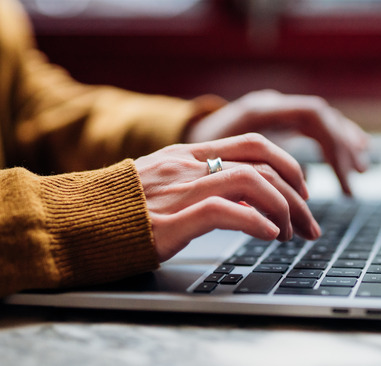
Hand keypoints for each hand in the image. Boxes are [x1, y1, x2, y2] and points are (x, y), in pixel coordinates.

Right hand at [134, 133, 320, 261]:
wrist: (72, 220)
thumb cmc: (118, 208)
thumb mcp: (162, 183)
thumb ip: (200, 181)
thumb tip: (244, 198)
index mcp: (189, 154)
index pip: (254, 144)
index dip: (288, 165)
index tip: (301, 192)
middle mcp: (189, 165)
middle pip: (263, 160)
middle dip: (297, 191)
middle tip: (309, 221)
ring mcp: (180, 190)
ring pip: (252, 182)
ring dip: (283, 210)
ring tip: (290, 234)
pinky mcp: (170, 220)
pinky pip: (226, 211)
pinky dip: (256, 223)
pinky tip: (268, 236)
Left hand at [186, 90, 369, 194]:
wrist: (175, 136)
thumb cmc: (190, 157)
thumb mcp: (214, 168)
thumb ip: (245, 181)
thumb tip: (276, 211)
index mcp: (258, 109)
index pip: (311, 115)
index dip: (331, 146)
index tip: (340, 178)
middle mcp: (271, 105)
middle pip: (321, 118)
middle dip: (342, 150)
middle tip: (354, 181)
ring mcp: (275, 111)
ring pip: (321, 120)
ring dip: (343, 144)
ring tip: (361, 169)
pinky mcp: (276, 122)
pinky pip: (314, 127)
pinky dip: (334, 141)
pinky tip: (353, 153)